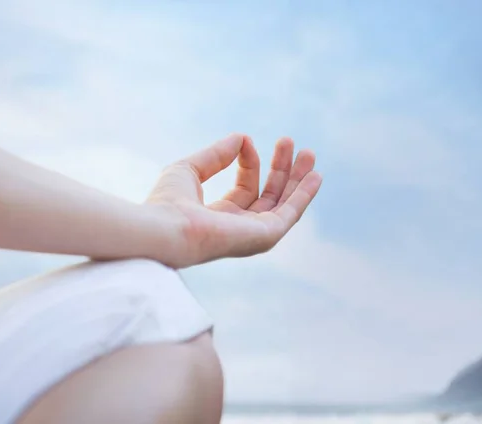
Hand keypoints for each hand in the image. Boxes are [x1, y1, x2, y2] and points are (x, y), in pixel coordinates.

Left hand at [145, 134, 321, 267]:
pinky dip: (304, 195)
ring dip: (297, 178)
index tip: (247, 141)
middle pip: (269, 195)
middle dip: (281, 169)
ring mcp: (253, 234)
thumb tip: (241, 138)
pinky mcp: (266, 236)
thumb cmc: (168, 203)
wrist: (167, 228)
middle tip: (290, 142)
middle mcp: (239, 227)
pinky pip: (291, 214)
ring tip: (309, 153)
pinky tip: (315, 176)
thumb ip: (216, 154)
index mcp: (220, 215)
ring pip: (283, 204)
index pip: (245, 186)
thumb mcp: (190, 169)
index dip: (249, 161)